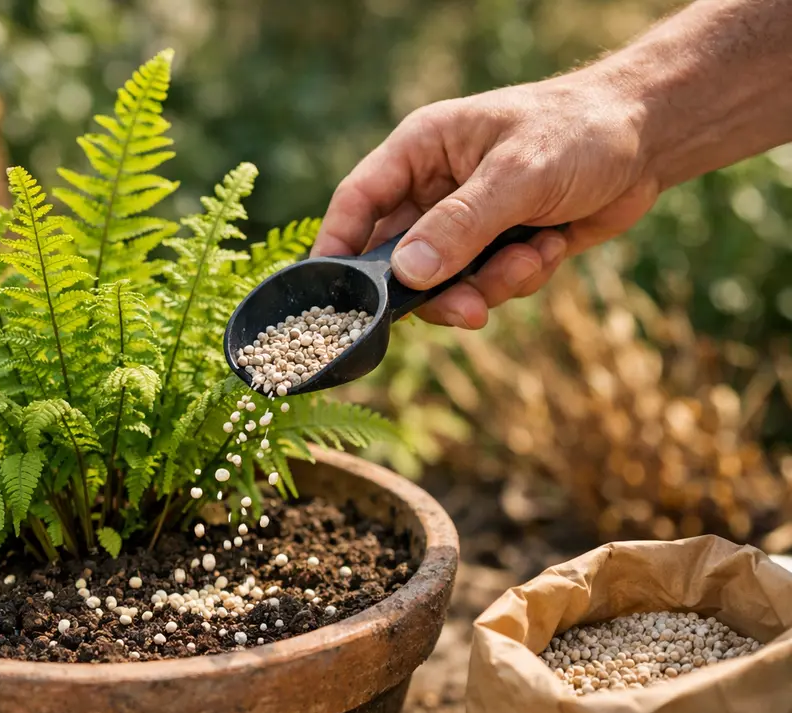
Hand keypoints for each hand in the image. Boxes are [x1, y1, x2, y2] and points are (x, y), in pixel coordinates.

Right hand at [310, 75, 659, 327]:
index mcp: (420, 151)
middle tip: (471, 310)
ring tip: (533, 256)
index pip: (358, 202)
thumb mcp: (519, 175)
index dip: (338, 249)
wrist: (650, 139)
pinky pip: (484, 285)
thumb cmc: (581, 131)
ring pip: (443, 282)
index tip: (333, 298)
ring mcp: (464, 222)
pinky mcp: (496, 247)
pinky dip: (518, 278)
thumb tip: (406, 274)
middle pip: (397, 258)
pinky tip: (551, 247)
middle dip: (436, 289)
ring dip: (488, 284)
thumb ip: (460, 225)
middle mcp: (432, 189)